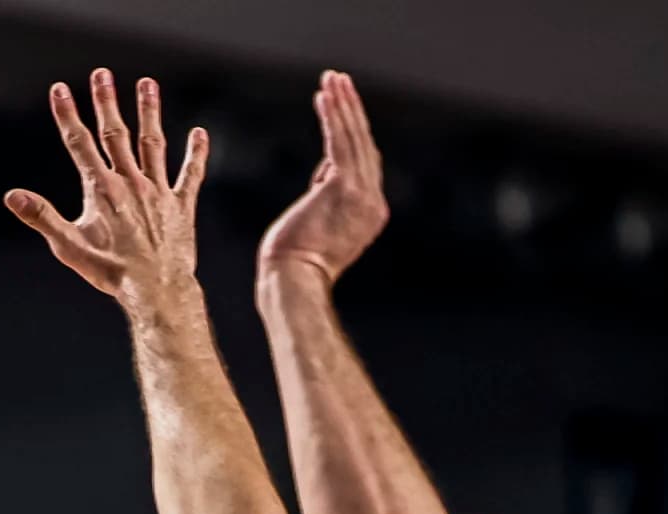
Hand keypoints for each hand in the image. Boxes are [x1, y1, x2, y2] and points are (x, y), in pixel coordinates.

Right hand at [4, 70, 207, 307]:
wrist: (155, 289)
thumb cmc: (110, 272)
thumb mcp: (69, 246)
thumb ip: (41, 217)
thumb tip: (12, 196)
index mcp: (101, 189)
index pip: (79, 143)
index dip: (67, 114)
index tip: (60, 89)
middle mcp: (130, 182)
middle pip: (115, 133)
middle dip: (106, 102)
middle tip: (102, 74)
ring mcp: (157, 191)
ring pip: (152, 143)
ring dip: (149, 112)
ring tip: (147, 85)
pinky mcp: (180, 205)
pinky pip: (189, 174)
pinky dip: (195, 153)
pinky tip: (199, 134)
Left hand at [257, 71, 387, 290]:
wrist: (294, 282)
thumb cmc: (295, 263)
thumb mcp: (320, 225)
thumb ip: (328, 197)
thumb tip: (326, 173)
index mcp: (371, 214)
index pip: (365, 165)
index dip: (354, 134)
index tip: (341, 110)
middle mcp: (373, 203)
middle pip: (365, 146)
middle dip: (352, 111)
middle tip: (341, 81)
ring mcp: (362, 194)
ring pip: (354, 138)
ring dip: (343, 105)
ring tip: (333, 78)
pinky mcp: (344, 186)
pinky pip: (339, 141)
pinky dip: (332, 115)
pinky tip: (325, 95)